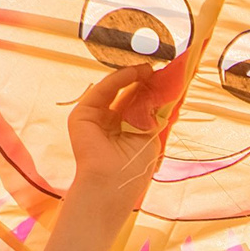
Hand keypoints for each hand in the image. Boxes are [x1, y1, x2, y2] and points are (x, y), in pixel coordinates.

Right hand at [65, 64, 168, 213]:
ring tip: (150, 67)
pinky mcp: (82, 114)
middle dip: (143, 80)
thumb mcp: (151, 136)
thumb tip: (164, 90)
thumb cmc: (135, 168)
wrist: (112, 184)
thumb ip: (153, 113)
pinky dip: (119, 79)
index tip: (167, 77)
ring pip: (115, 89)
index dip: (151, 89)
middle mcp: (109, 122)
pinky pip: (104, 90)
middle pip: (127, 93)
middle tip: (160, 66)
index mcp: (124, 130)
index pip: (138, 104)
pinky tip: (135, 72)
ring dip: (133, 75)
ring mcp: (94, 117)